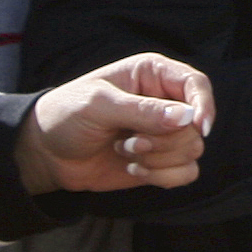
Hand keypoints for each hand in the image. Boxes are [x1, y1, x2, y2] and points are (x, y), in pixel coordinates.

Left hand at [16, 54, 214, 192]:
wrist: (47, 154)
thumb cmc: (67, 115)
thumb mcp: (99, 106)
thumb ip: (142, 111)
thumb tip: (187, 117)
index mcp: (152, 75)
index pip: (196, 84)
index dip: (203, 105)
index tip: (198, 127)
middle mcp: (164, 102)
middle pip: (195, 125)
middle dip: (164, 141)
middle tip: (129, 142)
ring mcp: (164, 134)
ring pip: (193, 151)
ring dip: (157, 159)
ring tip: (124, 151)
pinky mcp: (161, 161)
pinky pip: (185, 173)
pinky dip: (162, 177)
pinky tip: (133, 170)